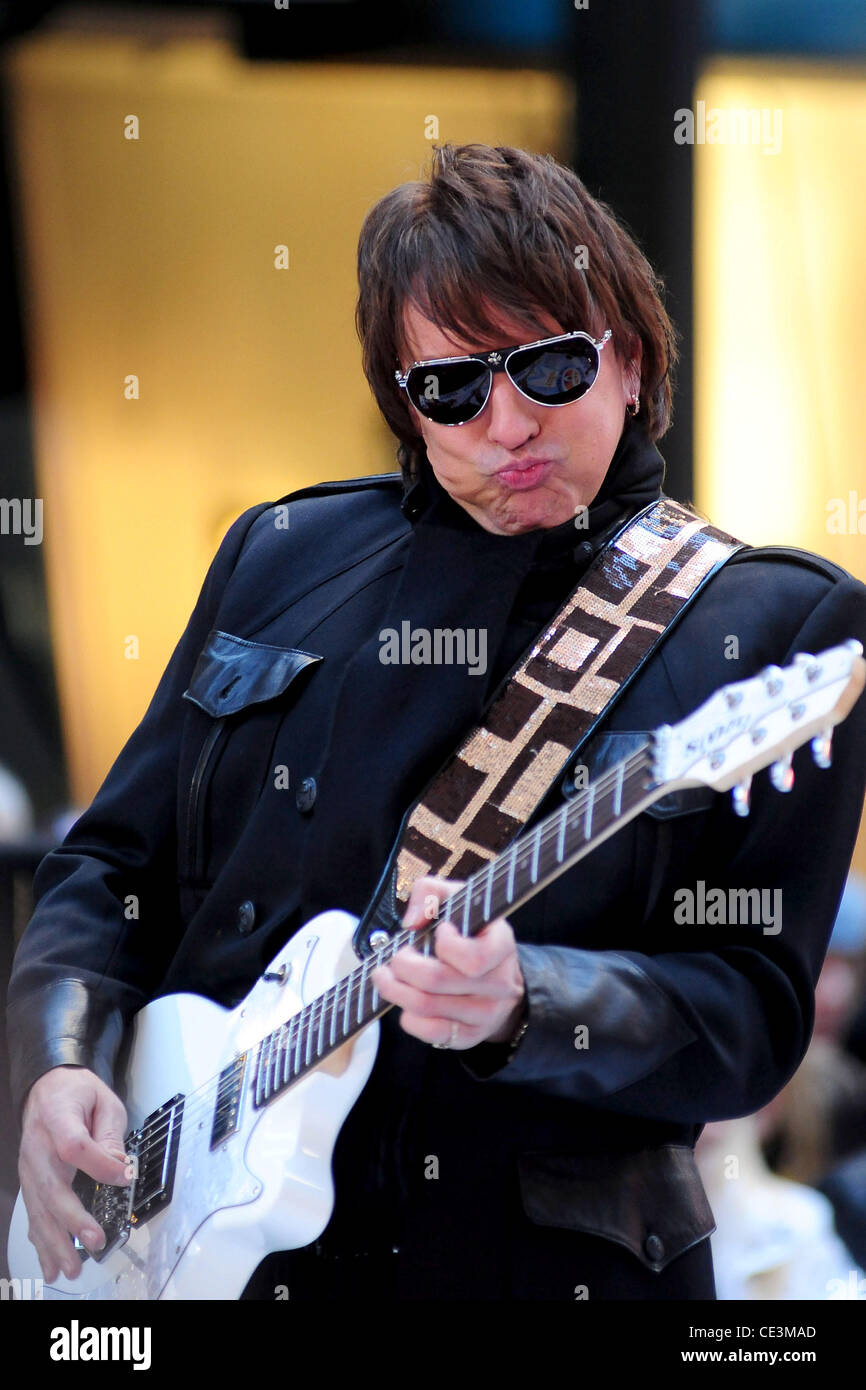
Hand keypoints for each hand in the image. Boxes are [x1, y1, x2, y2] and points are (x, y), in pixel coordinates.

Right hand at [18, 1066, 130, 1282]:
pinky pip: (34, 1213)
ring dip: (55, 1241)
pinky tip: (50, 1264)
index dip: (99, 1164)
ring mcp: (29, 1167)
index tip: (123, 1178)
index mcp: (58, 1119)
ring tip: (71, 1268)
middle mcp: (38, 1147)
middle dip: (72, 1219)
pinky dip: (42, 1241)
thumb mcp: (104, 1100)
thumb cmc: (77, 1093)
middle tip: (94, 1241)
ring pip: (39, 1208)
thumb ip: (110, 1133)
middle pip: (51, 1186)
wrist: (46, 1089)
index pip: (75, 1146)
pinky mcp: (29, 1181)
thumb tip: (120, 1168)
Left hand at [370, 875, 525, 1049]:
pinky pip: (429, 1032)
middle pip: (437, 981)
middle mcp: (499, 984)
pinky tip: (404, 1000)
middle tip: (395, 957)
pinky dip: (407, 1016)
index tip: (440, 932)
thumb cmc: (472, 932)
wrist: (498, 975)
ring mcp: (486, 1014)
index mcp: (501, 946)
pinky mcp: (469, 1036)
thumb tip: (412, 921)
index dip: (446, 944)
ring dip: (395, 990)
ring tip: (385, 976)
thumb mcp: (460, 900)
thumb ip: (432, 892)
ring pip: (426, 1007)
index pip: (473, 958)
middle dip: (403, 966)